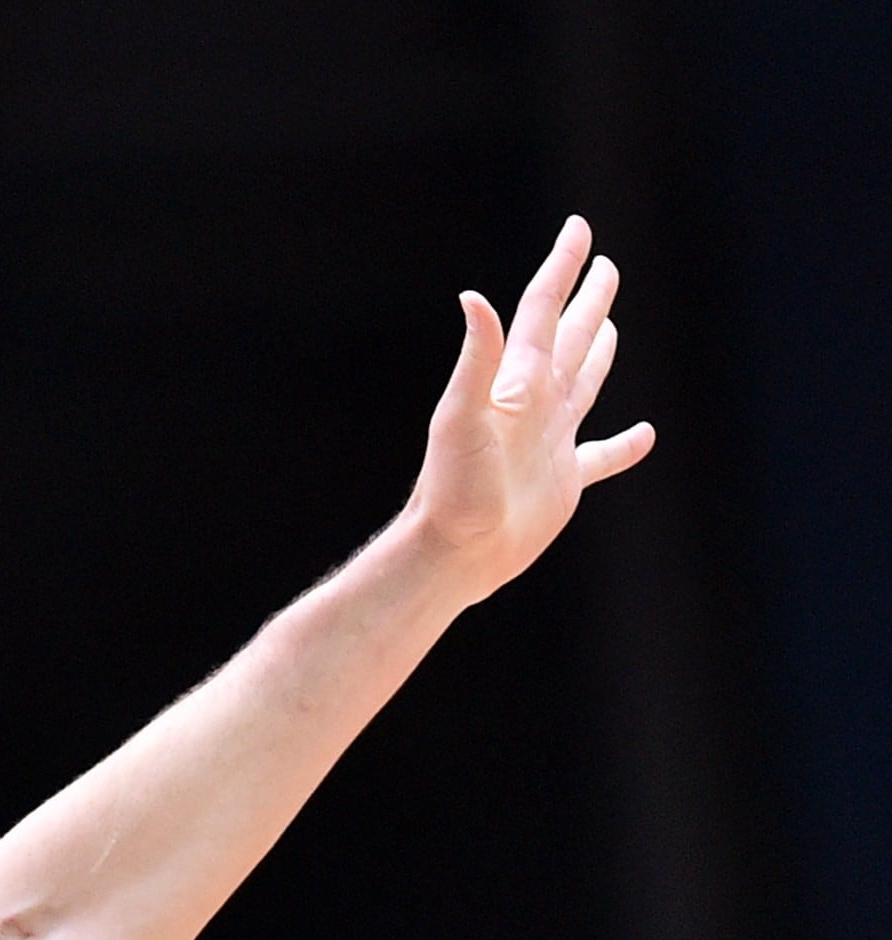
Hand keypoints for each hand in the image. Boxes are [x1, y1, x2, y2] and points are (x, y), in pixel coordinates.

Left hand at [408, 215, 655, 600]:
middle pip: (568, 338)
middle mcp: (534, 405)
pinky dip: (623, 447)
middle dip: (586, 300)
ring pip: (584, 383)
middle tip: (604, 265)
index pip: (541, 312)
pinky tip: (643, 436)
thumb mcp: (461, 418)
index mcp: (516, 383)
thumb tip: (473, 298)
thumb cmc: (453, 489)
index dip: (561, 268)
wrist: (454, 553)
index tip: (578, 229)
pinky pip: (601, 457)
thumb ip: (476, 361)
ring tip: (610, 325)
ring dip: (598, 352)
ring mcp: (549, 442)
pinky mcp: (562, 482)